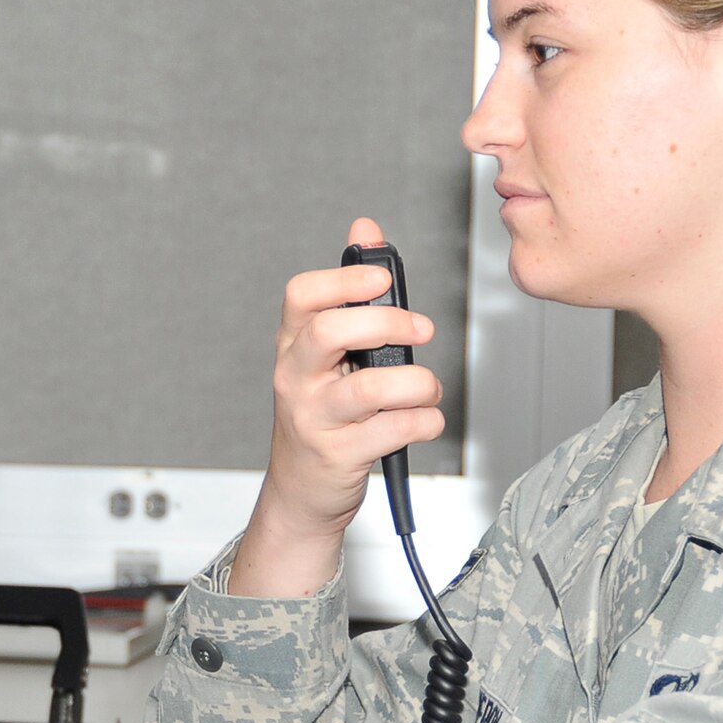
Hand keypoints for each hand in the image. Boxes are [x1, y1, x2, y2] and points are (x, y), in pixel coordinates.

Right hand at [230, 216, 442, 597]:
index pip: (302, 296)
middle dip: (388, 323)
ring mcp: (313, 418)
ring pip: (369, 388)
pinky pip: (392, 430)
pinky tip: (426, 420)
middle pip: (330, 331)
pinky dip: (424, 422)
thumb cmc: (325, 415)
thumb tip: (367, 231)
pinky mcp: (338, 456)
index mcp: (293, 345)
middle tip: (422, 330)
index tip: (383, 279)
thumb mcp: (330, 355)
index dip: (345, 279)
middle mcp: (296, 378)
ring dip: (417, 383)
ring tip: (428, 388)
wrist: (303, 491)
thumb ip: (351, 294)